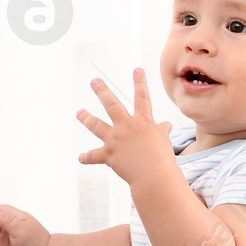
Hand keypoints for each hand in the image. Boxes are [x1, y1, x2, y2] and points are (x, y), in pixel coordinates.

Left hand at [77, 69, 175, 185]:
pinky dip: (87, 157)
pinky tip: (80, 157)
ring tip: (79, 112)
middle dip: (102, 91)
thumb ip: (162, 131)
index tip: (137, 69)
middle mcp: (126, 126)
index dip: (140, 82)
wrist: (153, 176)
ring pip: (96, 125)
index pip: (142, 97)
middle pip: (111, 104)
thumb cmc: (163, 159)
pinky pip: (94, 156)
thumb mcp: (164, 141)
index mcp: (143, 122)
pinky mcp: (108, 155)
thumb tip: (166, 125)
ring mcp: (115, 140)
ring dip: (86, 118)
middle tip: (94, 81)